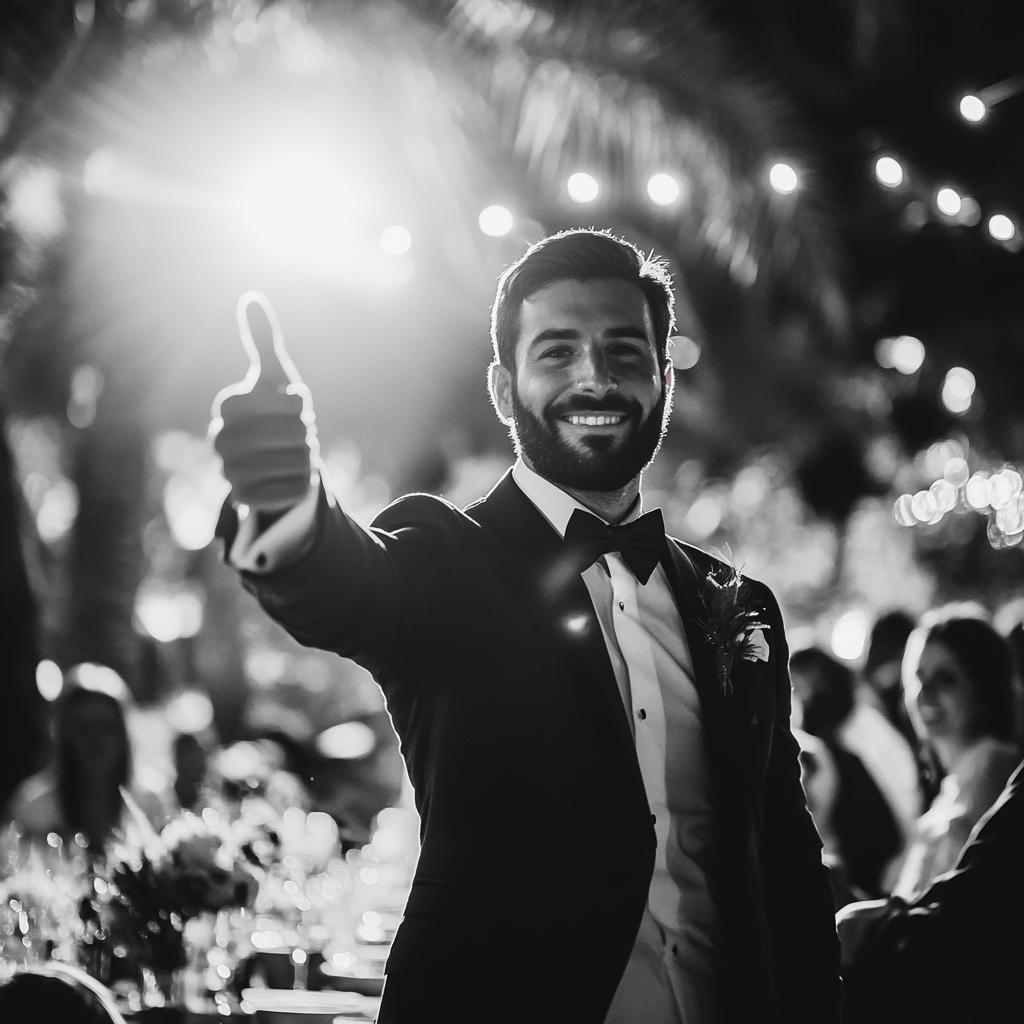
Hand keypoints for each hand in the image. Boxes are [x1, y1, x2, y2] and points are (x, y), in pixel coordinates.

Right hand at [210, 292, 317, 512]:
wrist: (277, 459)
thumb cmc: (277, 411)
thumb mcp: (275, 376)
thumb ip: (263, 340)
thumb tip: (251, 299)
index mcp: (228, 408)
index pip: (268, 401)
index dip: (292, 403)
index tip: (296, 403)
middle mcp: (221, 440)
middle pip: (285, 433)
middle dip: (304, 431)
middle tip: (304, 431)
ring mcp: (230, 472)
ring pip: (290, 462)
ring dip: (306, 456)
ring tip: (300, 452)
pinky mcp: (246, 500)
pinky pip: (288, 490)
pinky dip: (302, 481)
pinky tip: (297, 475)